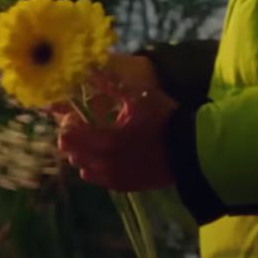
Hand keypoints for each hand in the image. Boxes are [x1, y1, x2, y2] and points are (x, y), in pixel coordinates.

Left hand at [54, 73, 178, 192]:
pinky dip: (96, 168)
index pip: (68, 138)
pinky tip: (107, 156)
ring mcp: (113, 178)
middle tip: (82, 129)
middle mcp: (104, 163)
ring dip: (83, 156)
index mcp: (105, 140)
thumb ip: (110, 85)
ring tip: (95, 143)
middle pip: (72, 155)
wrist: (190, 149)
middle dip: (73, 141)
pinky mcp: (124, 186)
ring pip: (83, 169)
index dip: (67, 126)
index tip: (75, 116)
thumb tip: (90, 70)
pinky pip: (99, 180)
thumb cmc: (163, 120)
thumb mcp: (137, 97)